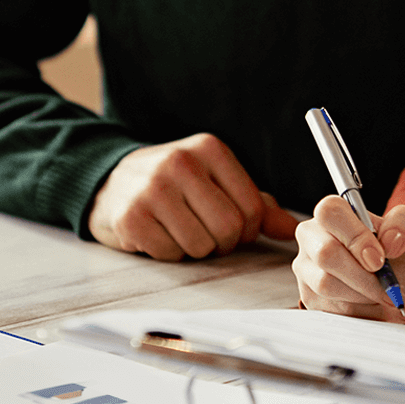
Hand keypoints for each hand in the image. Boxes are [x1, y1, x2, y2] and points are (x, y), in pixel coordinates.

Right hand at [87, 134, 297, 259]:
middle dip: (222, 242)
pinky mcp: (131, 217)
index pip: (252, 208)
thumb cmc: (173, 185)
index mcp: (209, 149)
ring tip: (178, 229)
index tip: (229, 224)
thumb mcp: (214, 181)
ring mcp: (152, 189)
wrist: (110, 183)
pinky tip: (157, 233)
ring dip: (194, 249)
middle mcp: (180, 163)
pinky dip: (168, 253)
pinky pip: (170, 254)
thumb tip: (293, 229)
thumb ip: (256, 203)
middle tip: (204, 231)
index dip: (246, 229)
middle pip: (228, 229)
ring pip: (201, 246)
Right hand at [293, 195, 404, 322]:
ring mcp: (307, 269)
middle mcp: (312, 237)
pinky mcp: (309, 297)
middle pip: (325, 254)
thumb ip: (404, 223)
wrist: (397, 283)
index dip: (356, 237)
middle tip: (389, 289)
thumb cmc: (399, 252)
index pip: (331, 213)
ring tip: (390, 299)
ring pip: (326, 285)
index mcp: (333, 213)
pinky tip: (383, 311)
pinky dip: (365, 315)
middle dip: (363, 277)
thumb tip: (389, 241)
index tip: (380, 260)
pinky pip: (331, 310)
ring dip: (365, 298)